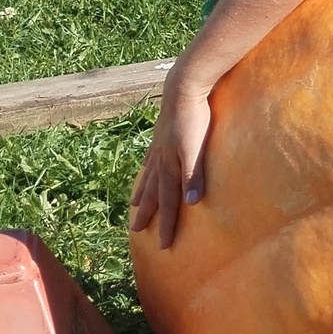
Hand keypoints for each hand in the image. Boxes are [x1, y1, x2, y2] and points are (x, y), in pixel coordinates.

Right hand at [129, 64, 213, 249]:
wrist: (184, 87)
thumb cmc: (196, 117)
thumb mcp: (197, 148)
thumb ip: (194, 175)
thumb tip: (191, 203)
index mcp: (171, 166)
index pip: (170, 203)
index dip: (167, 225)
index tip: (164, 246)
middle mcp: (161, 159)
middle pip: (154, 193)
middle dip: (148, 215)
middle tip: (137, 232)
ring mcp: (159, 147)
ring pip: (148, 177)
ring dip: (143, 194)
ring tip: (135, 207)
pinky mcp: (161, 135)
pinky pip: (150, 159)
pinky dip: (146, 170)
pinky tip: (146, 169)